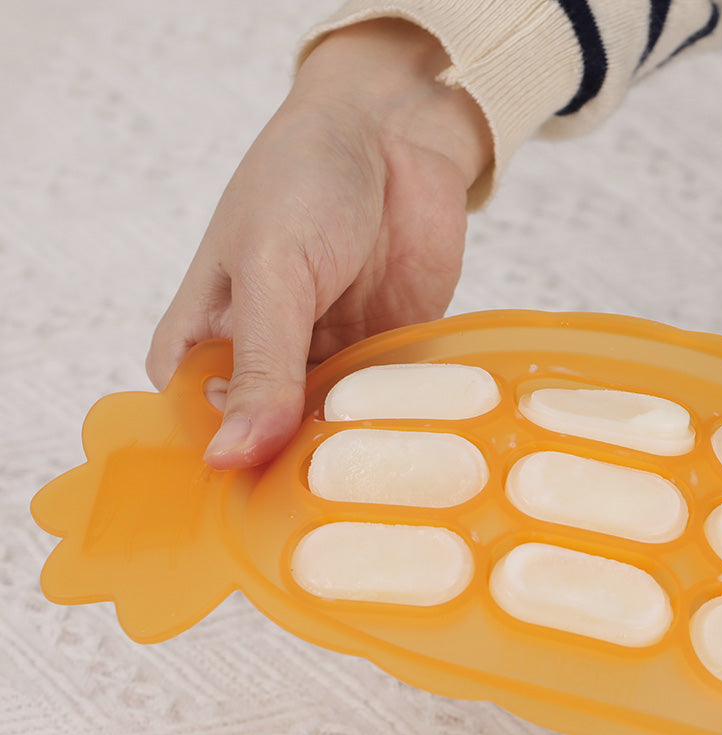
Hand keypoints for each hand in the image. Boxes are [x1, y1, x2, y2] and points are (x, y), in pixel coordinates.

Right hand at [146, 19, 491, 468]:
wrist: (394, 132)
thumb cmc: (304, 179)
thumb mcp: (270, 270)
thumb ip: (259, 365)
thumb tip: (229, 456)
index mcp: (205, 344)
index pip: (199, 432)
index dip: (226, 470)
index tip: (255, 507)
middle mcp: (263, 366)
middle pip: (270, 447)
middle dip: (297, 470)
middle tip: (327, 498)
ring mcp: (326, 366)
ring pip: (332, 436)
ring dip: (353, 453)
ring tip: (375, 480)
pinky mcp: (384, 361)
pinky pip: (388, 410)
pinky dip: (398, 424)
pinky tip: (414, 446)